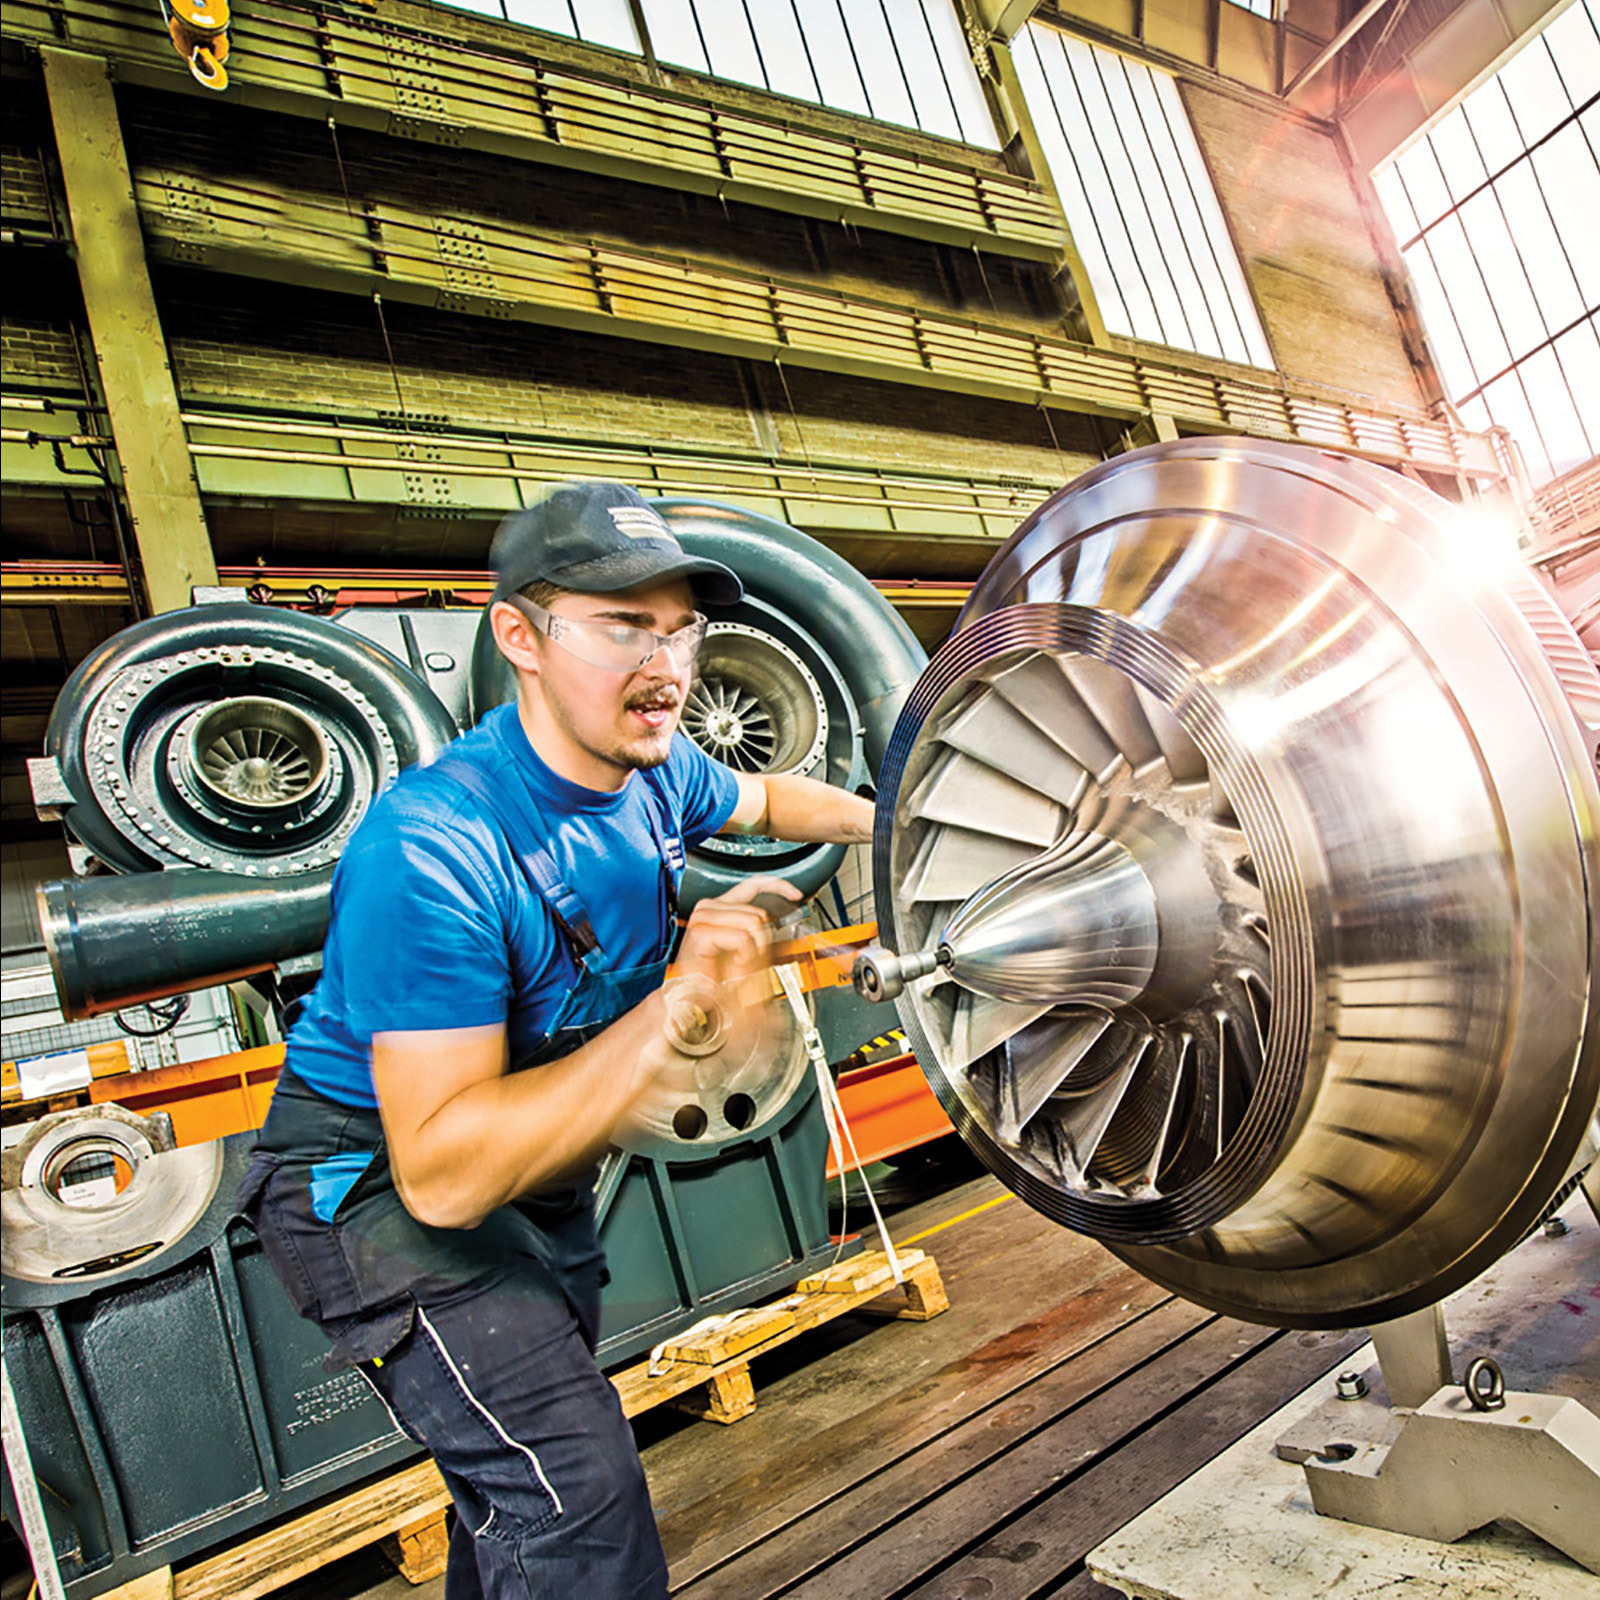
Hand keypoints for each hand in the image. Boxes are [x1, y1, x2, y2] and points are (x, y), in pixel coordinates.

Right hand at [674, 876, 801, 989]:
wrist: (699, 998)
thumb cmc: (720, 977)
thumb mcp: (749, 946)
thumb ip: (760, 926)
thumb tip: (781, 911)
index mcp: (720, 906)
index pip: (753, 884)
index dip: (777, 886)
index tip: (795, 895)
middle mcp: (710, 907)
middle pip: (758, 911)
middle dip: (762, 939)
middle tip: (750, 958)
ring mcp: (703, 917)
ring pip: (752, 922)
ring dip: (754, 949)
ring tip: (740, 961)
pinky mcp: (700, 932)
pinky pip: (741, 937)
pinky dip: (745, 954)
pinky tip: (735, 963)